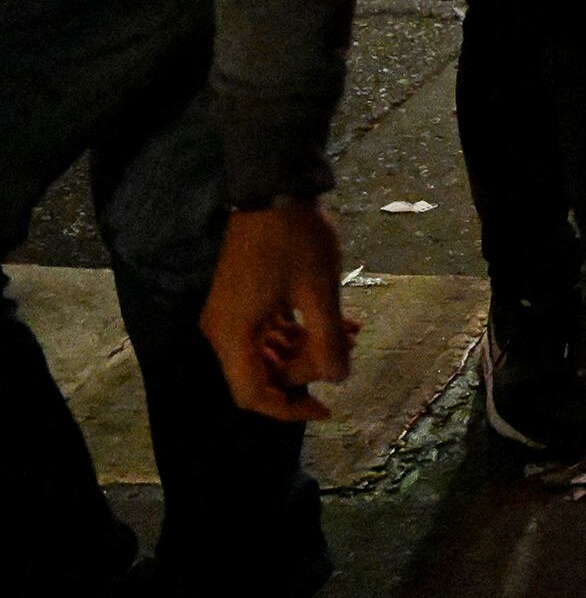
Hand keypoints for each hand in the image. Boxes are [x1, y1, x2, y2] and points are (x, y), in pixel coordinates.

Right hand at [200, 198, 354, 421]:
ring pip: (268, 353)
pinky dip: (301, 332)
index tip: (326, 408)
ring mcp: (231, 314)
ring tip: (352, 335)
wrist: (274, 188)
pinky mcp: (243, 299)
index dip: (288, 409)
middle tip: (345, 353)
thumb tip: (338, 378)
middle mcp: (223, 330)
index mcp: (232, 335)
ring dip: (308, 350)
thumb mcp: (319, 292)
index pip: (252, 393)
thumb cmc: (295, 240)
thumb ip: (328, 340)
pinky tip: (340, 323)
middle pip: (261, 374)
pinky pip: (269, 331)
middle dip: (306, 372)